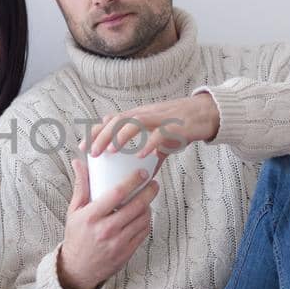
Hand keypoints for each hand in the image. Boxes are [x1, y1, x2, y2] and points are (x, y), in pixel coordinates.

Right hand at [56, 157, 159, 288]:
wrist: (78, 268)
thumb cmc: (77, 236)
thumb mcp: (74, 211)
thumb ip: (81, 186)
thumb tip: (79, 162)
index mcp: (91, 217)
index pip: (117, 194)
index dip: (133, 181)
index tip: (142, 173)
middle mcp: (106, 230)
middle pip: (136, 206)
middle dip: (149, 192)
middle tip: (153, 183)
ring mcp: (118, 242)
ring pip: (142, 219)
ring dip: (149, 206)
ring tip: (148, 199)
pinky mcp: (127, 252)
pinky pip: (144, 232)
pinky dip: (146, 221)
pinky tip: (144, 214)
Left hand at [83, 94, 219, 162]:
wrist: (206, 114)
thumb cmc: (181, 126)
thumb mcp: (159, 137)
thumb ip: (148, 152)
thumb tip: (140, 174)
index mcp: (139, 116)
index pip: (111, 120)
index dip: (95, 132)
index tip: (83, 147)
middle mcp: (146, 114)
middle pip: (118, 120)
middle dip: (102, 135)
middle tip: (92, 152)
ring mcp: (160, 119)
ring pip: (135, 122)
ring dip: (121, 136)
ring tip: (111, 151)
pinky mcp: (175, 126)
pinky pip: (159, 134)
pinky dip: (149, 144)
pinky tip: (140, 156)